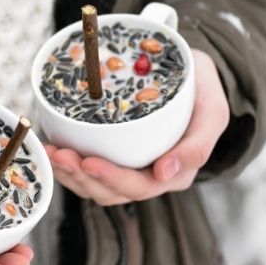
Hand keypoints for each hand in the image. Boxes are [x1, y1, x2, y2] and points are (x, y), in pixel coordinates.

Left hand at [46, 49, 228, 204]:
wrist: (191, 73)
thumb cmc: (203, 90)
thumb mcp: (214, 110)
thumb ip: (199, 143)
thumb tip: (165, 174)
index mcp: (176, 174)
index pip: (139, 187)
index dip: (111, 178)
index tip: (88, 161)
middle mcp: (150, 179)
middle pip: (110, 191)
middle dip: (81, 175)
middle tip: (60, 154)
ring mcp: (129, 170)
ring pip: (93, 186)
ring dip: (69, 173)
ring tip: (51, 151)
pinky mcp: (112, 158)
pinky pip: (85, 172)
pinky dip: (66, 165)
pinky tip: (52, 147)